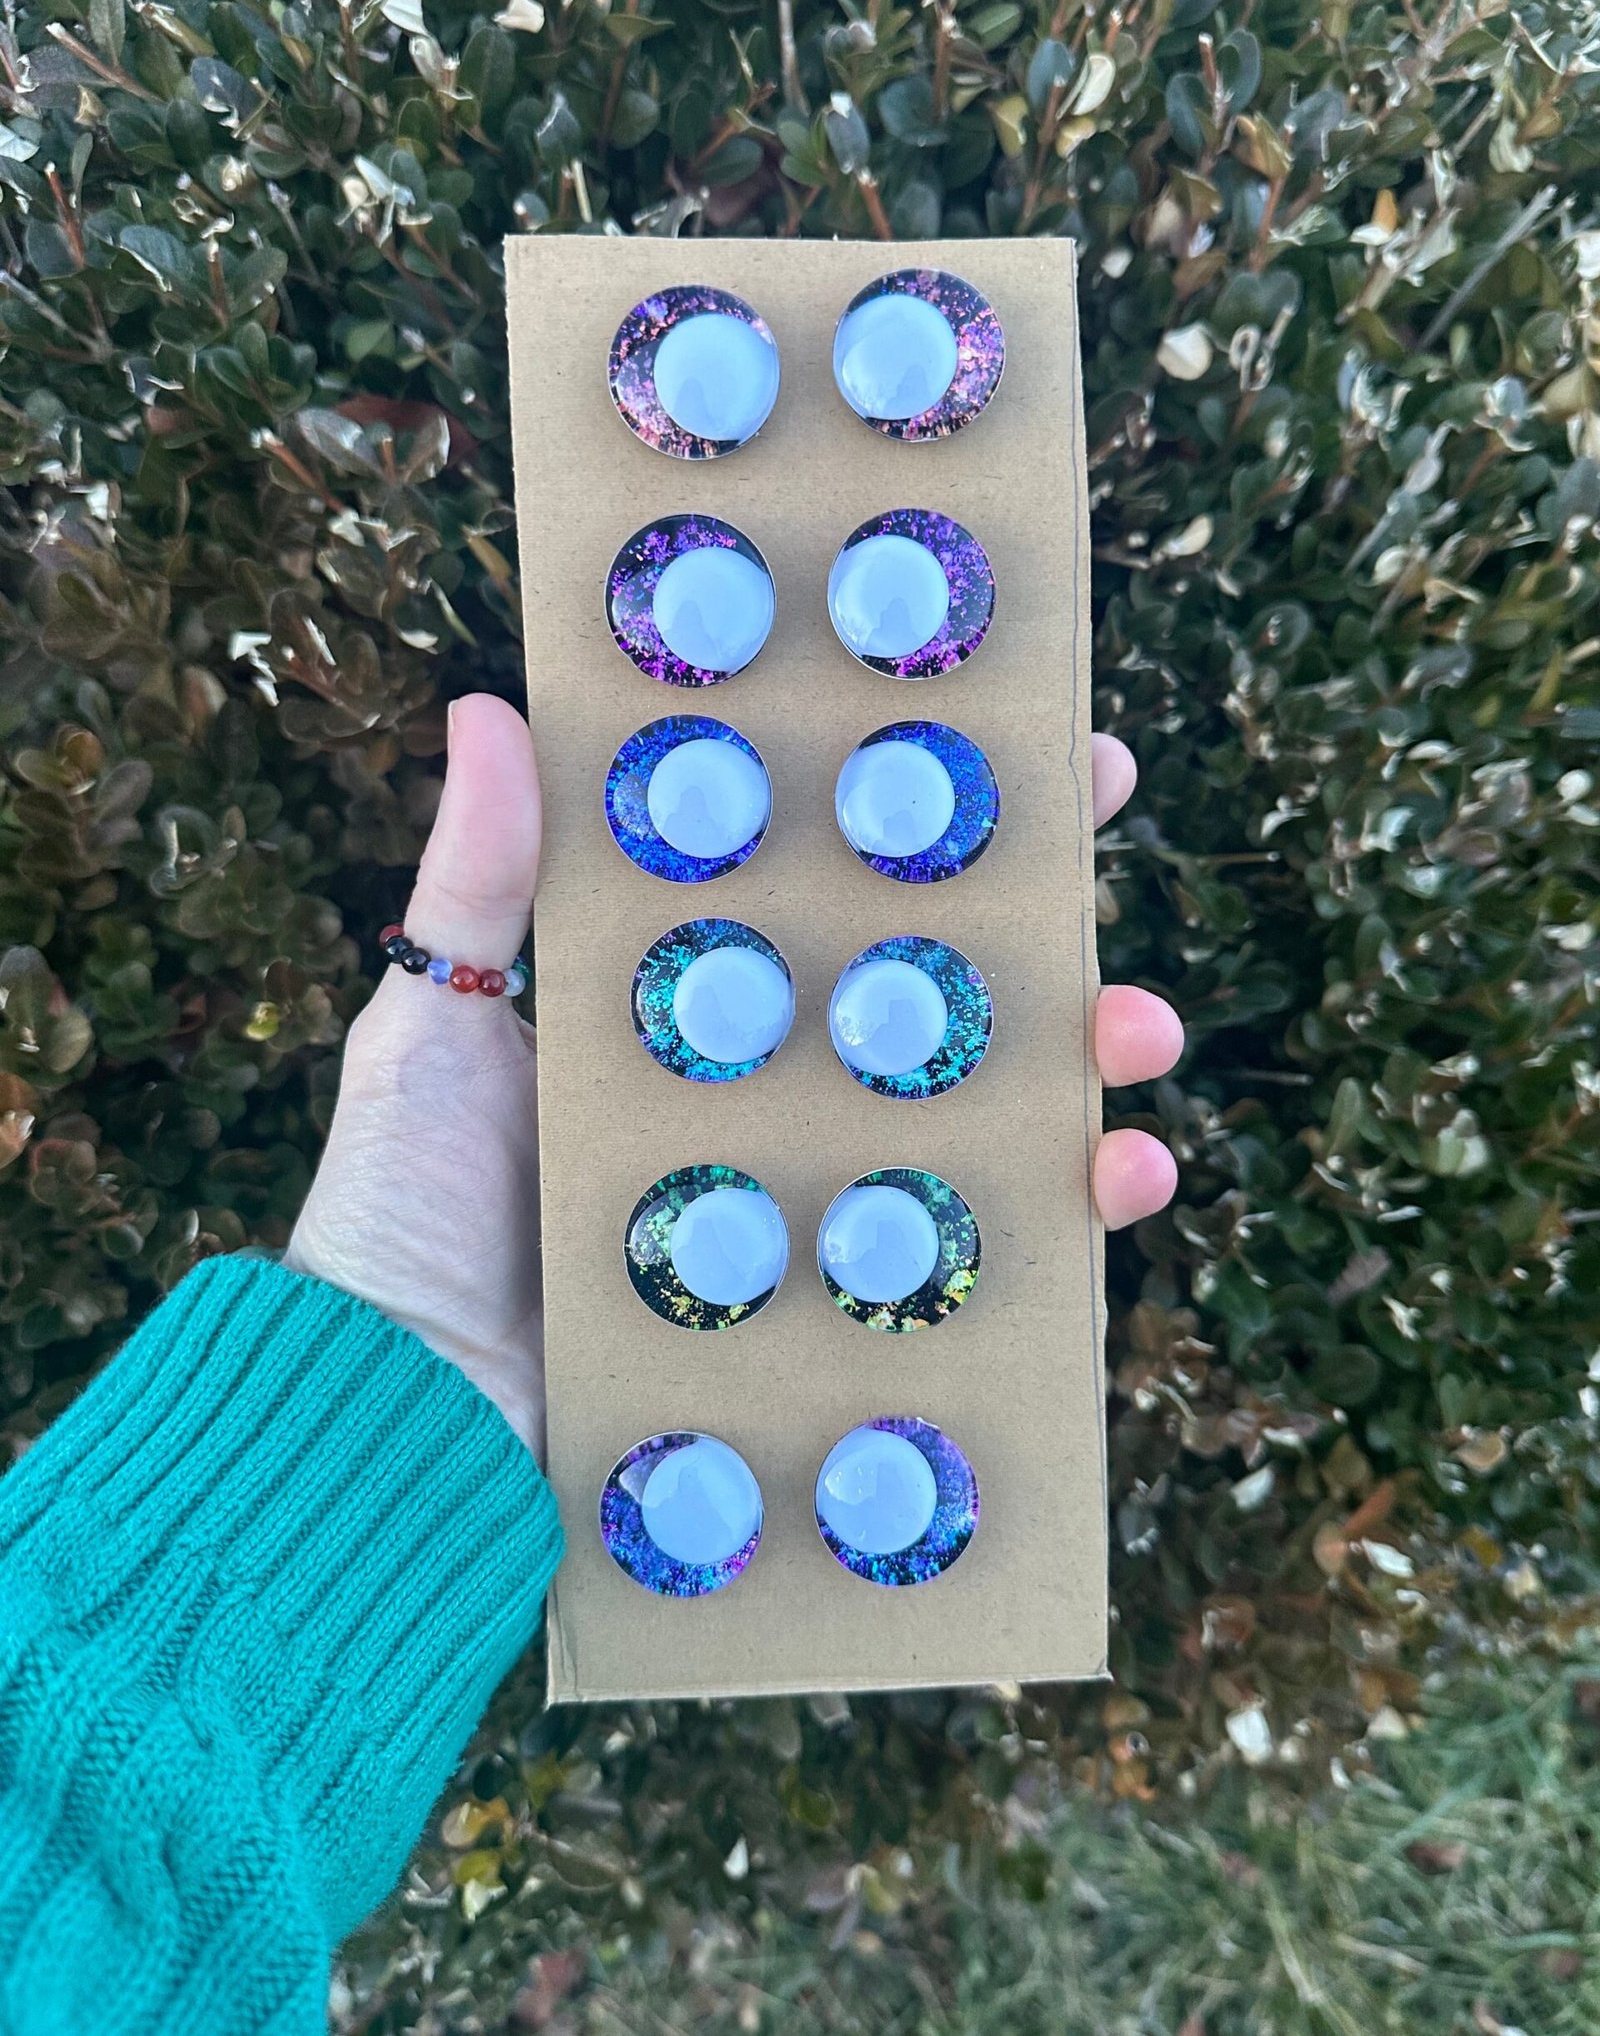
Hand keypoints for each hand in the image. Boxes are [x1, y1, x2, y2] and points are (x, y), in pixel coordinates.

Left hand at [285, 696, 1180, 1457]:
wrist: (409, 1409)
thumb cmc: (402, 1209)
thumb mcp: (434, 1029)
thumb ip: (482, 883)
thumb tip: (494, 707)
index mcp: (693, 1007)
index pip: (829, 889)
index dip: (928, 818)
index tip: (1026, 744)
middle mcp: (772, 1092)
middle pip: (932, 995)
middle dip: (1040, 925)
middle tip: (1096, 866)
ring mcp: (818, 1199)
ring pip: (986, 1118)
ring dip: (1088, 1069)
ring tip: (1134, 1036)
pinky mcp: (843, 1306)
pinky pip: (979, 1259)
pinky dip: (1067, 1228)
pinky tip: (1114, 1185)